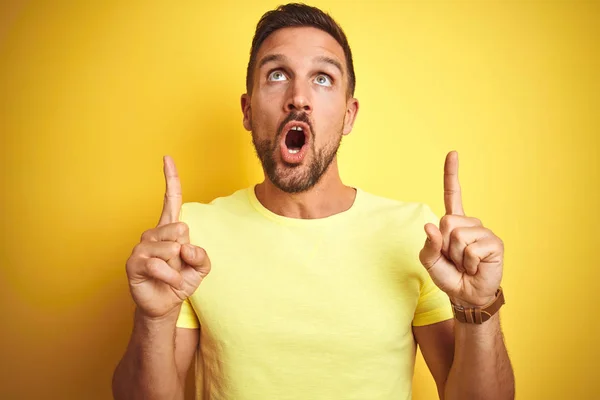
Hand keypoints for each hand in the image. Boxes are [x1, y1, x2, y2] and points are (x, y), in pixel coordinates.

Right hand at [125, 156, 210, 318]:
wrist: (166, 305)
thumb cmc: (181, 281)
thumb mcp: (201, 268)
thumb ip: (202, 255)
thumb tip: (184, 246)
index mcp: (170, 229)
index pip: (171, 200)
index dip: (171, 179)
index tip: (167, 158)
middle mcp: (153, 233)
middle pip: (180, 228)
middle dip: (186, 250)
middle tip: (178, 264)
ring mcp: (142, 247)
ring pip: (171, 248)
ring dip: (179, 267)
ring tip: (172, 275)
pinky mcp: (134, 263)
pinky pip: (159, 265)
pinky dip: (170, 276)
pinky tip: (167, 281)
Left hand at [419, 151, 502, 306]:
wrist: (467, 295)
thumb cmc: (449, 276)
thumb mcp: (430, 262)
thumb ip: (428, 245)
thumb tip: (429, 226)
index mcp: (454, 223)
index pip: (452, 195)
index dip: (451, 174)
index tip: (453, 153)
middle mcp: (470, 223)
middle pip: (446, 222)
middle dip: (444, 246)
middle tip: (454, 259)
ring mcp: (483, 232)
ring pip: (457, 237)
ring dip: (456, 256)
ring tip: (465, 264)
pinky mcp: (494, 244)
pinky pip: (470, 249)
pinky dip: (467, 262)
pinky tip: (475, 267)